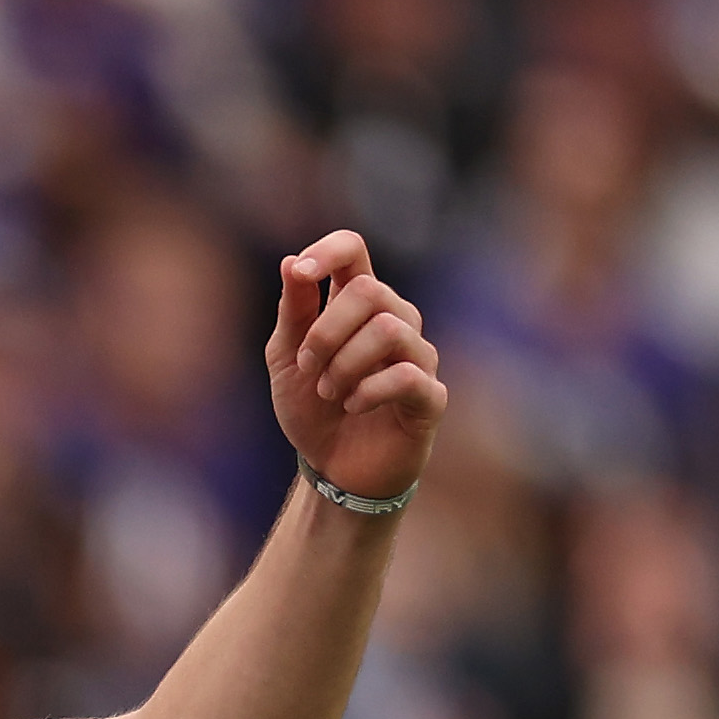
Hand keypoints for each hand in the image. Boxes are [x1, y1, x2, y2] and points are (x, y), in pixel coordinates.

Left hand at [264, 228, 443, 510]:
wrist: (331, 468)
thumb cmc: (313, 408)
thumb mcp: (287, 359)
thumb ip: (294, 312)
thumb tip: (292, 262)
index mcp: (356, 305)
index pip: (354, 250)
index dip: (329, 251)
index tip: (301, 273)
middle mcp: (395, 320)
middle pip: (370, 289)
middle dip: (326, 331)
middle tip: (309, 367)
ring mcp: (418, 356)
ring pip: (390, 329)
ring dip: (344, 364)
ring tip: (330, 392)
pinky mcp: (430, 395)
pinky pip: (407, 375)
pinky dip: (367, 392)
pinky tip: (352, 406)